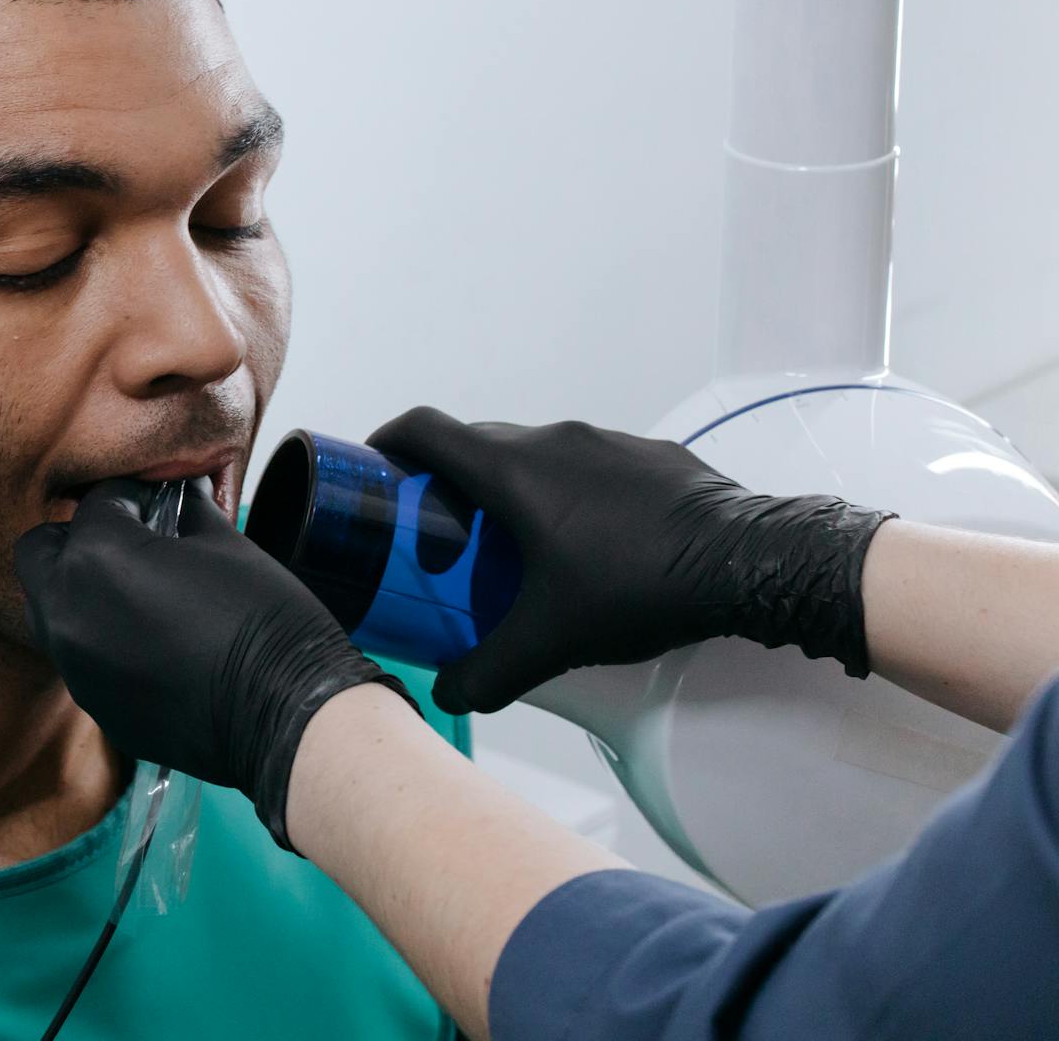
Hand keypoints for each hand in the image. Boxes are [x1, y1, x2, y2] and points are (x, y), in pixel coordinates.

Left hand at [14, 476, 417, 850]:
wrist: (283, 716)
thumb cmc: (262, 618)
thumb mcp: (226, 544)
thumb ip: (187, 513)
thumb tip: (180, 495)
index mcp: (96, 557)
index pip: (99, 503)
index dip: (133, 496)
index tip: (159, 504)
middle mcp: (66, 610)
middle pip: (40, 551)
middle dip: (78, 537)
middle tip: (128, 540)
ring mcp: (74, 665)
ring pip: (50, 607)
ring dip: (81, 589)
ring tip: (136, 591)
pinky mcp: (93, 705)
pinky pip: (78, 655)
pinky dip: (100, 639)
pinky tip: (150, 643)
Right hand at [368, 407, 896, 714]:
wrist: (753, 562)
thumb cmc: (639, 589)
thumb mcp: (552, 642)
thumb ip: (487, 673)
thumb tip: (446, 695)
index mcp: (512, 471)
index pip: (426, 430)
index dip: (388, 441)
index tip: (373, 468)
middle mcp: (553, 441)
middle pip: (477, 444)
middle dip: (448, 480)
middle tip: (438, 529)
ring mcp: (607, 442)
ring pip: (537, 454)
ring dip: (512, 487)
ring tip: (515, 542)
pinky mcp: (652, 455)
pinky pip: (589, 465)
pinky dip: (569, 492)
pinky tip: (591, 543)